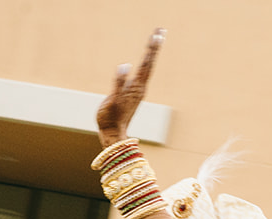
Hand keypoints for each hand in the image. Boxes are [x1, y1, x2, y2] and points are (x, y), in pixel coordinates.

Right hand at [96, 28, 163, 146]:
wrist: (113, 135)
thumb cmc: (110, 119)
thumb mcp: (112, 101)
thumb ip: (118, 83)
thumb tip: (124, 66)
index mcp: (136, 87)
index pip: (146, 64)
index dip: (152, 49)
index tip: (157, 34)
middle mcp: (140, 87)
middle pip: (149, 63)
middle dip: (154, 47)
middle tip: (161, 31)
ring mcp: (137, 91)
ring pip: (147, 68)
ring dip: (151, 54)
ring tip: (155, 41)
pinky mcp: (133, 94)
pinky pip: (141, 74)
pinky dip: (144, 64)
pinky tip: (143, 62)